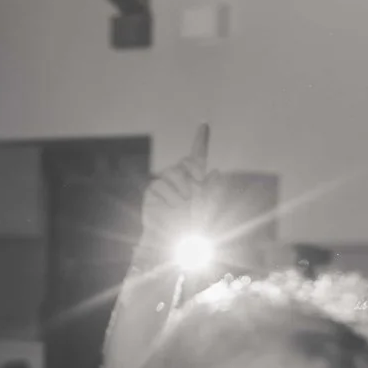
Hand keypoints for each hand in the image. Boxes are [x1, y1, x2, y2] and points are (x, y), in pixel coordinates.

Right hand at [130, 125, 221, 272]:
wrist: (175, 245)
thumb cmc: (194, 230)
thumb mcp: (208, 210)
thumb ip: (213, 190)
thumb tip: (215, 170)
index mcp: (196, 180)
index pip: (198, 155)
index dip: (201, 139)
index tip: (204, 122)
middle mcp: (180, 180)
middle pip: (184, 162)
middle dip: (193, 169)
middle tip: (198, 184)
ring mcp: (164, 185)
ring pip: (172, 171)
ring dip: (182, 185)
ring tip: (186, 201)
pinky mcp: (152, 193)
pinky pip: (159, 185)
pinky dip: (170, 195)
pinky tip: (174, 206)